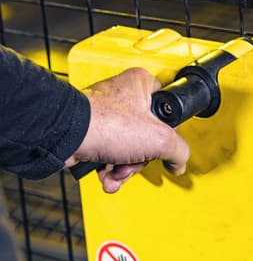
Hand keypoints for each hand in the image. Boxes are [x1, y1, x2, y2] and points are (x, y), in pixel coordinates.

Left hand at [65, 68, 189, 193]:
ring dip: (124, 169)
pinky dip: (108, 170)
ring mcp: (104, 115)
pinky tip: (106, 176)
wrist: (66, 136)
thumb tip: (178, 162)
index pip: (166, 109)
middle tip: (134, 162)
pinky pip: (108, 155)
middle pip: (147, 136)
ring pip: (127, 150)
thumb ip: (179, 151)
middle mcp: (122, 96)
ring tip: (116, 172)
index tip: (163, 145)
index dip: (168, 133)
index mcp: (141, 84)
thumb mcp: (160, 140)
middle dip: (140, 160)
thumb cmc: (105, 124)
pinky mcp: (90, 132)